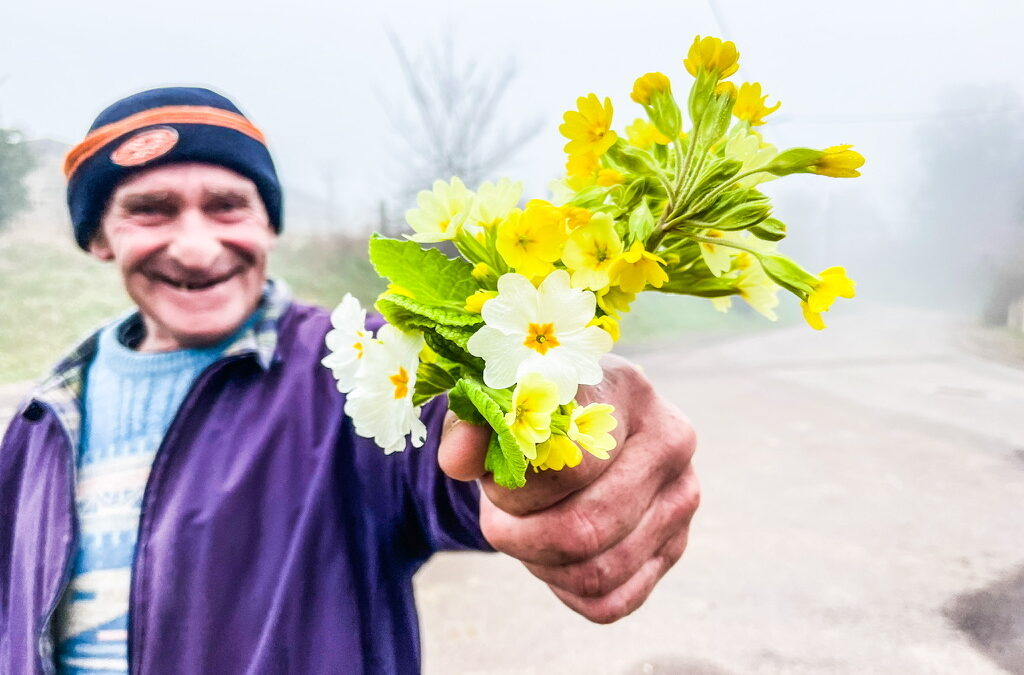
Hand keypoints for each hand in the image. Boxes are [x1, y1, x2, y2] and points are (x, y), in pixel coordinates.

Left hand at [438, 354, 699, 623]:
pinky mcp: (675, 546)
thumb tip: (456, 458)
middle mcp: (670, 441)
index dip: (513, 488)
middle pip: (584, 528)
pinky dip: (565, 590)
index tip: (489, 478)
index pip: (568, 465)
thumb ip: (470, 426)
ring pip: (597, 571)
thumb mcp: (496, 406)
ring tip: (521, 532)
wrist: (575, 425)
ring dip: (539, 563)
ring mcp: (681, 497)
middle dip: (522, 535)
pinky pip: (611, 601)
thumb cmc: (532, 412)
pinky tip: (550, 557)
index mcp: (626, 389)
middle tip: (497, 518)